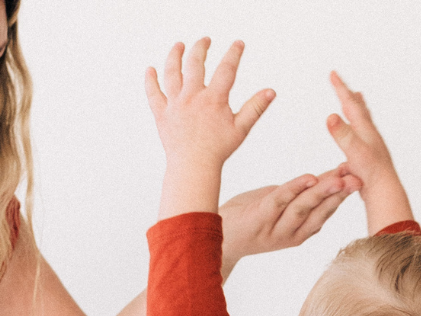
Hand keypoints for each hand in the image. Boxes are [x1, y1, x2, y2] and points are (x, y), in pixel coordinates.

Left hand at [146, 39, 274, 216]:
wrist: (192, 168)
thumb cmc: (217, 151)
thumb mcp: (240, 128)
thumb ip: (255, 108)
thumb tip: (271, 92)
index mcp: (213, 99)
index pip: (226, 68)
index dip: (234, 53)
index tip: (238, 44)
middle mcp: (192, 98)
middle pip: (195, 63)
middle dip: (201, 48)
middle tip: (205, 41)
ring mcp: (175, 105)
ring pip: (172, 73)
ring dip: (174, 56)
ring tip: (179, 46)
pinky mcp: (162, 115)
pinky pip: (153, 94)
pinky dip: (150, 81)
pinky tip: (150, 69)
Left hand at [219, 165, 360, 276]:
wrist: (213, 237)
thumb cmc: (247, 217)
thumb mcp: (278, 205)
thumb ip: (299, 195)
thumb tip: (326, 178)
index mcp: (299, 232)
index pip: (326, 211)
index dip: (343, 195)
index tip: (362, 176)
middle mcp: (289, 234)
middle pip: (320, 211)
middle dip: (341, 194)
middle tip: (360, 178)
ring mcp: (274, 230)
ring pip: (303, 208)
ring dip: (323, 192)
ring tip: (341, 178)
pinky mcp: (258, 221)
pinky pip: (279, 202)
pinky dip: (295, 189)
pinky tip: (308, 178)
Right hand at [326, 72, 412, 232]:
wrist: (383, 190)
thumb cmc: (369, 173)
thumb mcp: (353, 152)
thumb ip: (342, 134)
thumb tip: (331, 115)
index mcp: (364, 129)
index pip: (350, 103)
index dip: (340, 88)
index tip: (332, 74)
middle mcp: (369, 133)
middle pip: (358, 108)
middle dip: (348, 95)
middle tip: (342, 84)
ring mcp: (369, 143)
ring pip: (362, 120)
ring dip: (355, 109)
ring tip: (355, 101)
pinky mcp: (368, 155)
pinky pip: (359, 135)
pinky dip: (355, 127)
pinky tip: (355, 134)